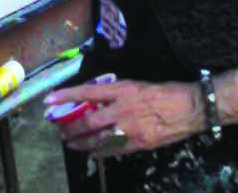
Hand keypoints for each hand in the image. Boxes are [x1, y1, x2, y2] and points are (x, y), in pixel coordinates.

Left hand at [43, 79, 201, 155]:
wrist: (188, 107)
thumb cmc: (163, 92)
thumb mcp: (136, 85)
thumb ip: (115, 92)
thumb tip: (96, 97)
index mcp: (121, 89)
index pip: (86, 92)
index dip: (66, 96)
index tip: (49, 99)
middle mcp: (122, 108)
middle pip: (88, 120)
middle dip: (69, 126)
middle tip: (59, 129)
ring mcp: (129, 128)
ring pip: (97, 139)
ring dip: (80, 142)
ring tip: (70, 143)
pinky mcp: (137, 144)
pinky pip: (112, 150)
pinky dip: (99, 152)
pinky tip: (91, 153)